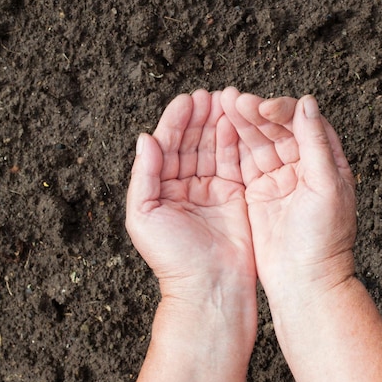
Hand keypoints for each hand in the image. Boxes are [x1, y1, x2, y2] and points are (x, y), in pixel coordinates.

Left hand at [126, 90, 256, 317]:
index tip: (188, 99)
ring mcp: (212, 190)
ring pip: (214, 147)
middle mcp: (186, 186)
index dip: (176, 121)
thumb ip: (143, 175)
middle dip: (200, 116)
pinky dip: (236, 141)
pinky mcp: (236, 196)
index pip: (168, 146)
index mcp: (161, 189)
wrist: (210, 288)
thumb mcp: (142, 215)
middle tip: (211, 94)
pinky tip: (238, 121)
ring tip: (227, 99)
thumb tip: (145, 138)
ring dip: (219, 122)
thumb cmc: (173, 258)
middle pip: (192, 142)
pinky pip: (235, 162)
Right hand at [221, 88, 356, 309]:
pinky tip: (219, 130)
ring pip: (258, 142)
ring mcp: (278, 179)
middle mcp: (302, 166)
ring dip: (241, 124)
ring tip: (221, 106)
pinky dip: (232, 146)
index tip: (263, 109)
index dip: (283, 111)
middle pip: (277, 129)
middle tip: (232, 100)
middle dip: (255, 113)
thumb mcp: (325, 187)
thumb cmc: (323, 239)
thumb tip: (307, 102)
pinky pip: (244, 163)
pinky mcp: (258, 193)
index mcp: (325, 161)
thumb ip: (316, 143)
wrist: (304, 282)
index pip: (303, 122)